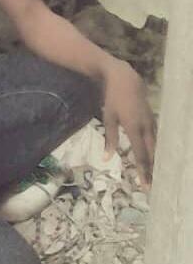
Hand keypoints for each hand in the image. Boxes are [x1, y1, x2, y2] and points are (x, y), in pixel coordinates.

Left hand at [101, 59, 156, 189]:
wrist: (125, 78)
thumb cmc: (113, 98)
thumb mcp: (108, 118)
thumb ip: (109, 139)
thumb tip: (106, 159)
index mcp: (134, 127)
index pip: (140, 154)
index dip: (143, 170)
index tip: (145, 185)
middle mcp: (146, 126)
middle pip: (151, 152)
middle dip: (152, 169)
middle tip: (153, 185)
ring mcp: (151, 121)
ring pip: (156, 145)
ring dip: (156, 160)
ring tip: (155, 174)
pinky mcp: (152, 118)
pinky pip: (156, 137)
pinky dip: (156, 148)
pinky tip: (156, 156)